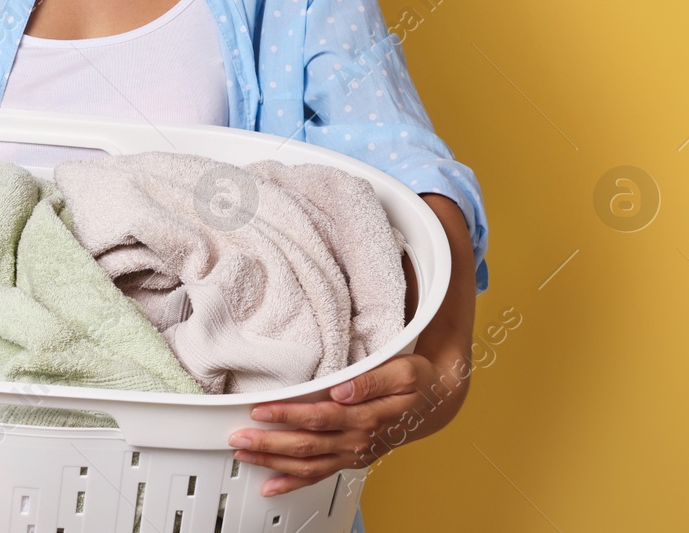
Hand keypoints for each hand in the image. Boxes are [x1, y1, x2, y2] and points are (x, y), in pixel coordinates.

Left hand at [227, 192, 478, 495]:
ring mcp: (374, 436)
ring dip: (286, 449)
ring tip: (245, 442)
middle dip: (302, 421)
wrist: (444, 391)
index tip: (340, 389)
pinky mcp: (357, 450)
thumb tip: (422, 206)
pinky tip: (267, 482)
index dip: (366, 389)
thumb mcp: (421, 301)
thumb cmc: (420, 341)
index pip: (392, 383)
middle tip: (261, 413)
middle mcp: (393, 413)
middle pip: (349, 422)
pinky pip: (325, 467)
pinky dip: (296, 476)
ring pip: (329, 449)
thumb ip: (411, 261)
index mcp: (414, 373)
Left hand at [227, 351, 468, 495]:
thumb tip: (341, 389)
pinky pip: (318, 475)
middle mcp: (357, 440)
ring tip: (244, 454)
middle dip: (269, 442)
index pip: (319, 417)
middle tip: (240, 436)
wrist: (434, 404)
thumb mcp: (404, 370)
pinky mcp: (349, 459)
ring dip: (273, 461)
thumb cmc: (416, 382)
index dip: (288, 415)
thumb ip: (372, 380)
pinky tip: (270, 484)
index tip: (261, 409)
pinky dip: (292, 482)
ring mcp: (352, 453)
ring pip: (307, 464)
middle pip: (306, 445)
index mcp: (366, 416)